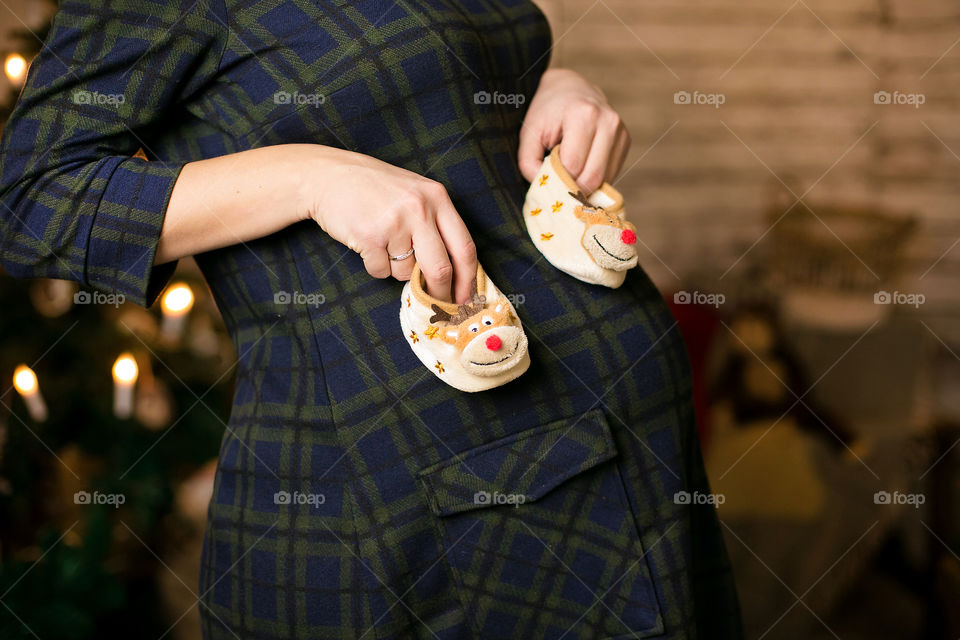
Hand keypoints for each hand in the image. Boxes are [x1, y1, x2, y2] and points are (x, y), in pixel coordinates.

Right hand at [300, 147, 476, 303]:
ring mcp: (395, 222)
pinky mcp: (370, 236)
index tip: (465, 299)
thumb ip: (436, 224)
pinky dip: (375, 265)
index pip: (464, 248)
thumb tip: (454, 272)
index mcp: (437, 198)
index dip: (468, 280)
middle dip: (439, 293)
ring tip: (383, 241)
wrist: (328, 174)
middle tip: (435, 304)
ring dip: (396, 268)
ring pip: (406, 272)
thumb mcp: (415, 193)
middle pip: (440, 269)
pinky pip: (381, 271)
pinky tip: (367, 242)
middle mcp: (419, 209)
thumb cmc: (374, 187)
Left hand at [518, 68, 630, 192]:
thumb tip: (543, 189)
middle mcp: (608, 122)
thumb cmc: (547, 111)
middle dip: (572, 187)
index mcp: (583, 114)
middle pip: (592, 177)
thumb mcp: (529, 133)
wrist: (570, 88)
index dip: (557, 178)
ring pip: (604, 180)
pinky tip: (582, 165)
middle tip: (557, 184)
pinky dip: (594, 178)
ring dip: (584, 184)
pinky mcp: (626, 140)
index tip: (546, 176)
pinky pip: (611, 174)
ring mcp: (620, 131)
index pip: (572, 165)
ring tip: (569, 170)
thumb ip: (528, 162)